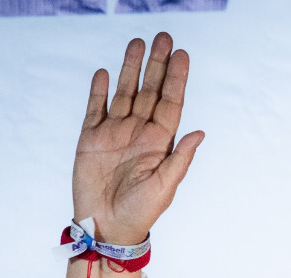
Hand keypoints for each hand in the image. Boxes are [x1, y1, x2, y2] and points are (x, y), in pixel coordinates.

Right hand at [72, 32, 203, 245]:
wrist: (107, 227)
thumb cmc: (141, 213)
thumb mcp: (165, 187)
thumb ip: (180, 159)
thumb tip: (200, 132)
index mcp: (160, 142)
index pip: (171, 102)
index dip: (176, 78)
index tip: (182, 54)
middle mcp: (139, 132)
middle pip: (150, 90)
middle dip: (157, 64)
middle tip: (164, 37)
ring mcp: (114, 133)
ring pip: (124, 92)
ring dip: (130, 69)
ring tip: (137, 43)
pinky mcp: (90, 138)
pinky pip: (95, 108)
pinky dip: (98, 91)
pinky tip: (104, 72)